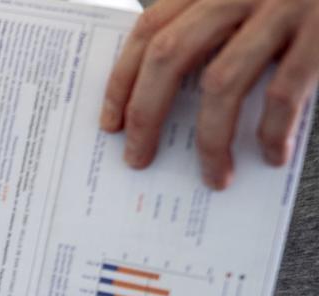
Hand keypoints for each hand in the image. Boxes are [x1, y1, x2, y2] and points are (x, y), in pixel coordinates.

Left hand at [99, 0, 318, 188]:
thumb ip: (218, 27)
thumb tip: (166, 98)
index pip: (149, 29)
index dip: (122, 79)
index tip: (110, 123)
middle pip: (170, 55)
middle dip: (146, 114)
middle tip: (138, 159)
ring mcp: (287, 6)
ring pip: (221, 82)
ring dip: (209, 139)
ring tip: (212, 175)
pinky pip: (284, 92)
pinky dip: (271, 131)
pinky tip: (270, 156)